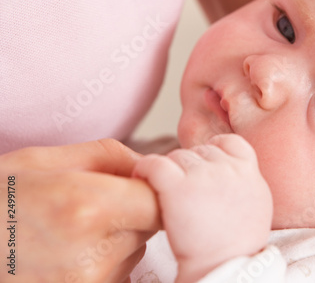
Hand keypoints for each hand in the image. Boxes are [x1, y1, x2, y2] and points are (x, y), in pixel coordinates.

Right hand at [0, 139, 161, 282]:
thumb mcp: (41, 161)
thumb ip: (110, 156)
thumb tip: (150, 166)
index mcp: (87, 208)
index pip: (160, 201)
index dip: (157, 189)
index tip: (141, 183)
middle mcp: (94, 256)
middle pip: (151, 227)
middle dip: (135, 211)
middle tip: (95, 205)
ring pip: (135, 253)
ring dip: (119, 239)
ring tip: (73, 231)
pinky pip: (117, 276)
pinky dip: (105, 262)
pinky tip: (69, 253)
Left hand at [133, 134, 272, 282]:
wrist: (224, 266)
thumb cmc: (237, 246)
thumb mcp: (257, 205)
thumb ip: (245, 181)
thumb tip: (229, 171)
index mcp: (249, 172)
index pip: (229, 142)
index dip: (214, 151)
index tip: (204, 167)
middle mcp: (227, 167)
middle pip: (199, 151)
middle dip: (189, 168)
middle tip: (184, 191)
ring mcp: (203, 174)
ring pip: (177, 156)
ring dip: (169, 171)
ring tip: (166, 193)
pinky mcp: (177, 186)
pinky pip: (154, 163)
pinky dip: (145, 169)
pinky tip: (143, 180)